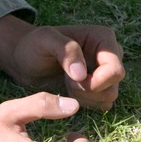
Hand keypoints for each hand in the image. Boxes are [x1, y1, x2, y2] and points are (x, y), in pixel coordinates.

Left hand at [0, 16, 124, 110]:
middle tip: (67, 81)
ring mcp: (105, 71)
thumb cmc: (34, 44)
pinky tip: (69, 90)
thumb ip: (65, 50)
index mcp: (103, 38)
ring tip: (66, 83)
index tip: (73, 78)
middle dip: (88, 90)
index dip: (97, 81)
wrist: (25, 59)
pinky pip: (102, 103)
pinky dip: (85, 103)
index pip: (115, 69)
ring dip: (85, 97)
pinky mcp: (98, 87)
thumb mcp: (44, 39)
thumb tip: (82, 74)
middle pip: (113, 85)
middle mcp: (109, 54)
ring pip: (109, 97)